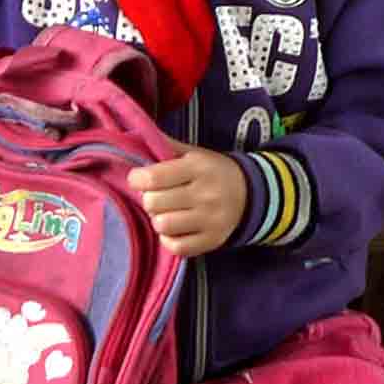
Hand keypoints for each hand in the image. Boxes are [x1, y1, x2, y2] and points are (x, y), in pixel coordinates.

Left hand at [129, 147, 250, 257]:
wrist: (251, 193)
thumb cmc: (212, 171)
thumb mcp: (193, 153)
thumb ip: (165, 146)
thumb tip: (132, 137)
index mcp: (199, 167)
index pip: (153, 178)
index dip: (137, 179)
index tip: (139, 179)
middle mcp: (206, 194)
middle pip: (153, 203)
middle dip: (149, 198)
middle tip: (157, 196)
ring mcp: (211, 220)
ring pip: (162, 226)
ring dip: (158, 219)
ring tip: (167, 212)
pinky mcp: (212, 241)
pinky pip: (175, 246)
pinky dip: (169, 238)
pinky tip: (176, 228)